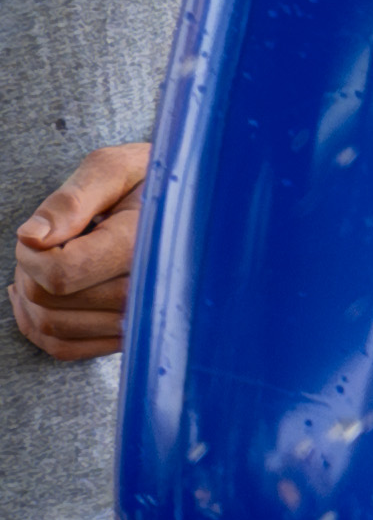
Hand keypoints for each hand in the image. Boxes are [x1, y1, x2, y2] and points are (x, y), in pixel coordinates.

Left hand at [12, 142, 146, 363]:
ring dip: (34, 296)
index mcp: (143, 246)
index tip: (41, 233)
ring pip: (51, 328)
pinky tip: (45, 294)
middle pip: (49, 302)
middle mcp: (149, 291)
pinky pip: (65, 348)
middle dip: (30, 270)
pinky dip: (39, 327)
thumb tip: (32, 237)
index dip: (31, 254)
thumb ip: (72, 200)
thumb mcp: (114, 170)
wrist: (195, 208)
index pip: (62, 273)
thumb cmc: (149, 183)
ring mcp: (141, 318)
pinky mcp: (131, 334)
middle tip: (47, 243)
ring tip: (50, 264)